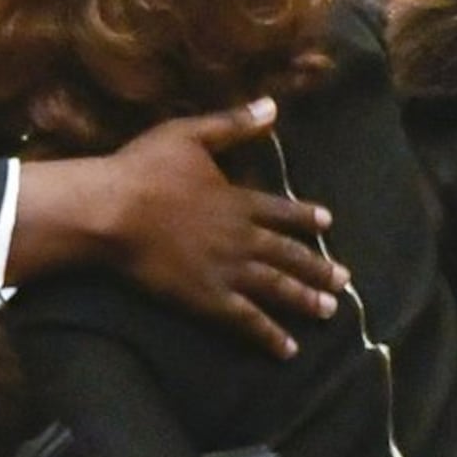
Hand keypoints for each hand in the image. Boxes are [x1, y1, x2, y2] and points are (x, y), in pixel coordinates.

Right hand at [38, 99, 343, 358]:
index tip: (327, 225)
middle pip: (288, 255)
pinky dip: (269, 335)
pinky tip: (288, 349)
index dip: (305, 218)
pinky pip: (246, 321)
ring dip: (305, 300)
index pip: (281, 211)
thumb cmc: (144, 169)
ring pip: (276, 288)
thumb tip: (273, 106)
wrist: (112, 212)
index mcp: (237, 201)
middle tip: (344, 281)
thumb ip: (233, 125)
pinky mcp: (207, 298)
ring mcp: (226, 271)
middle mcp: (241, 238)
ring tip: (328, 312)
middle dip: (318, 268)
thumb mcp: (190, 135)